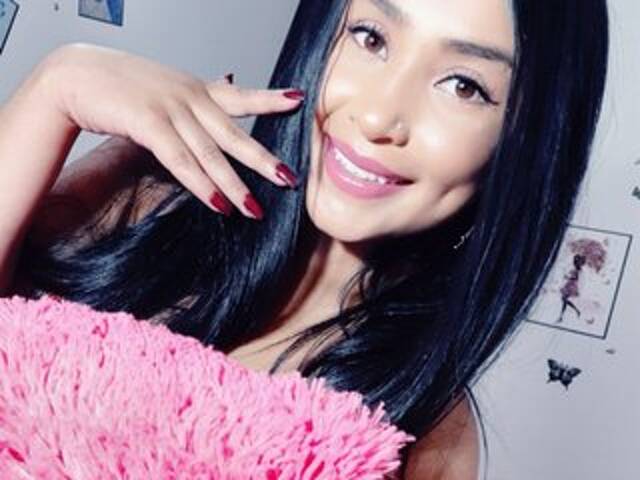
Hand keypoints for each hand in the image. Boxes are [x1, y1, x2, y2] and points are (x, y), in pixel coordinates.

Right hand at [43, 43, 303, 218]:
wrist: (76, 74)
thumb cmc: (120, 86)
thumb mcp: (166, 88)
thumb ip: (195, 100)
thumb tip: (226, 86)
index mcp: (196, 89)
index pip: (241, 95)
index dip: (271, 99)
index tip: (299, 101)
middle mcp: (190, 97)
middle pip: (234, 134)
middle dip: (263, 161)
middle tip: (290, 180)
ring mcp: (171, 109)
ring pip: (211, 153)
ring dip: (234, 184)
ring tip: (255, 210)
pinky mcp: (148, 123)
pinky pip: (180, 160)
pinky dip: (201, 184)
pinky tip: (219, 204)